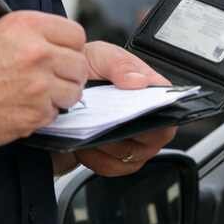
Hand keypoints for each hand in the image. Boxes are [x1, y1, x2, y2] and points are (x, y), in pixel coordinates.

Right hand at [0, 11, 87, 147]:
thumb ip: (33, 35)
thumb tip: (59, 44)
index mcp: (27, 26)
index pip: (76, 34)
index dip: (70, 46)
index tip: (64, 53)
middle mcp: (37, 53)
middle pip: (80, 64)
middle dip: (69, 72)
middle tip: (53, 77)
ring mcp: (39, 85)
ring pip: (74, 91)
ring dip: (60, 95)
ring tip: (36, 93)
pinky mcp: (37, 113)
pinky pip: (56, 113)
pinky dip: (44, 113)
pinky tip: (23, 106)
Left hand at [65, 42, 176, 176]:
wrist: (54, 87)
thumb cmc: (83, 69)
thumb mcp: (99, 55)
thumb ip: (118, 64)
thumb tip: (139, 81)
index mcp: (150, 92)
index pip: (169, 108)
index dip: (158, 114)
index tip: (135, 113)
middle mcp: (147, 119)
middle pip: (153, 138)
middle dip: (126, 133)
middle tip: (103, 122)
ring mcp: (132, 142)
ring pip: (132, 156)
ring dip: (107, 147)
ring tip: (88, 129)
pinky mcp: (113, 159)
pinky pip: (112, 168)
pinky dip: (96, 159)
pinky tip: (83, 143)